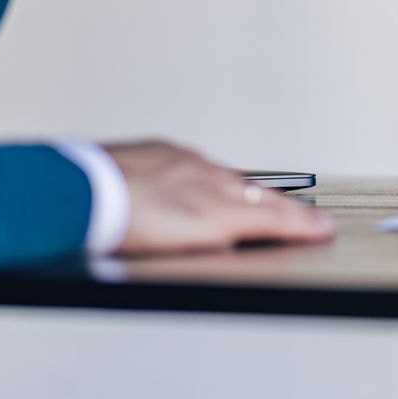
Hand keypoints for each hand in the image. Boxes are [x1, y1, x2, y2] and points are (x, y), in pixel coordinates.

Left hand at [106, 141, 335, 254]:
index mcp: (214, 205)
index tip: (322, 227)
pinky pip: (189, 164)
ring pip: (221, 177)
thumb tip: (256, 229)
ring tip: (250, 203)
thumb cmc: (117, 227)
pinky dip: (199, 177)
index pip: (271, 214)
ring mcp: (179, 161)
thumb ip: (221, 235)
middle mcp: (202, 177)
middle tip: (301, 215)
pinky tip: (190, 186)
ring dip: (239, 191)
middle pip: (254, 192)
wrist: (75, 192)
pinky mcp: (154, 152)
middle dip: (279, 205)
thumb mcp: (181, 246)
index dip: (301, 223)